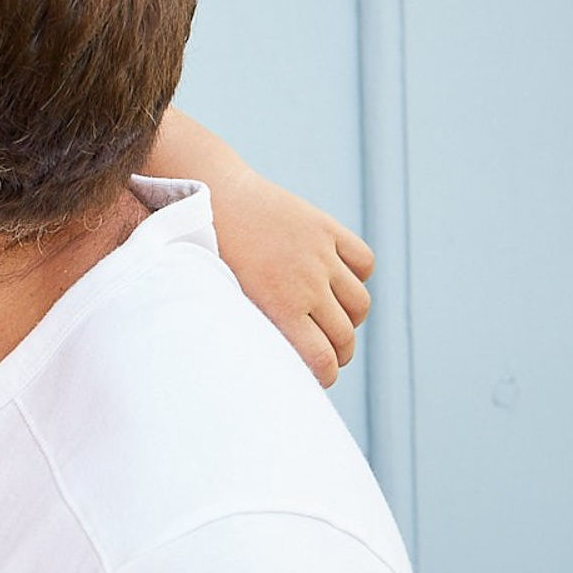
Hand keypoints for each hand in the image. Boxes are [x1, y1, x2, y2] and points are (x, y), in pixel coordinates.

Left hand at [209, 166, 375, 387]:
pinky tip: (338, 281)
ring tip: (332, 320)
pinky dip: (358, 276)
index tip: (318, 378)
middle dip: (338, 354)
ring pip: (360, 305)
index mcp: (280, 306)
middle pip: (344, 337)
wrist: (212, 194)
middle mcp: (308, 283)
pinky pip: (364, 262)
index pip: (322, 360)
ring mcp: (321, 255)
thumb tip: (269, 361)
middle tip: (327, 355)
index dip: (325, 376)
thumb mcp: (223, 297)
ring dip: (351, 320)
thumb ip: (252, 327)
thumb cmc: (208, 252)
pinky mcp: (328, 229)